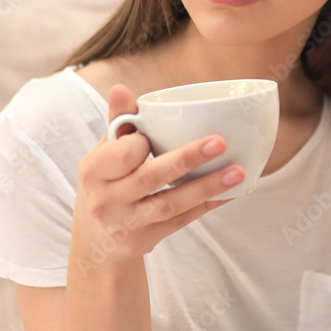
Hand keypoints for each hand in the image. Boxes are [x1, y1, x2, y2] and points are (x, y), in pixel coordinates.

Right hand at [71, 84, 244, 266]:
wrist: (96, 243)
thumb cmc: (105, 186)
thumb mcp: (102, 156)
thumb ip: (117, 123)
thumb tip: (121, 88)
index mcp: (94, 171)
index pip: (123, 152)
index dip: (143, 142)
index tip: (159, 133)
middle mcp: (107, 200)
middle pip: (150, 177)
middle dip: (186, 159)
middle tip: (220, 142)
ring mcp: (127, 225)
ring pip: (170, 204)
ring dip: (205, 187)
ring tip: (237, 172)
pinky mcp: (146, 241)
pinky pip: (181, 221)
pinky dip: (206, 206)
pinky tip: (230, 193)